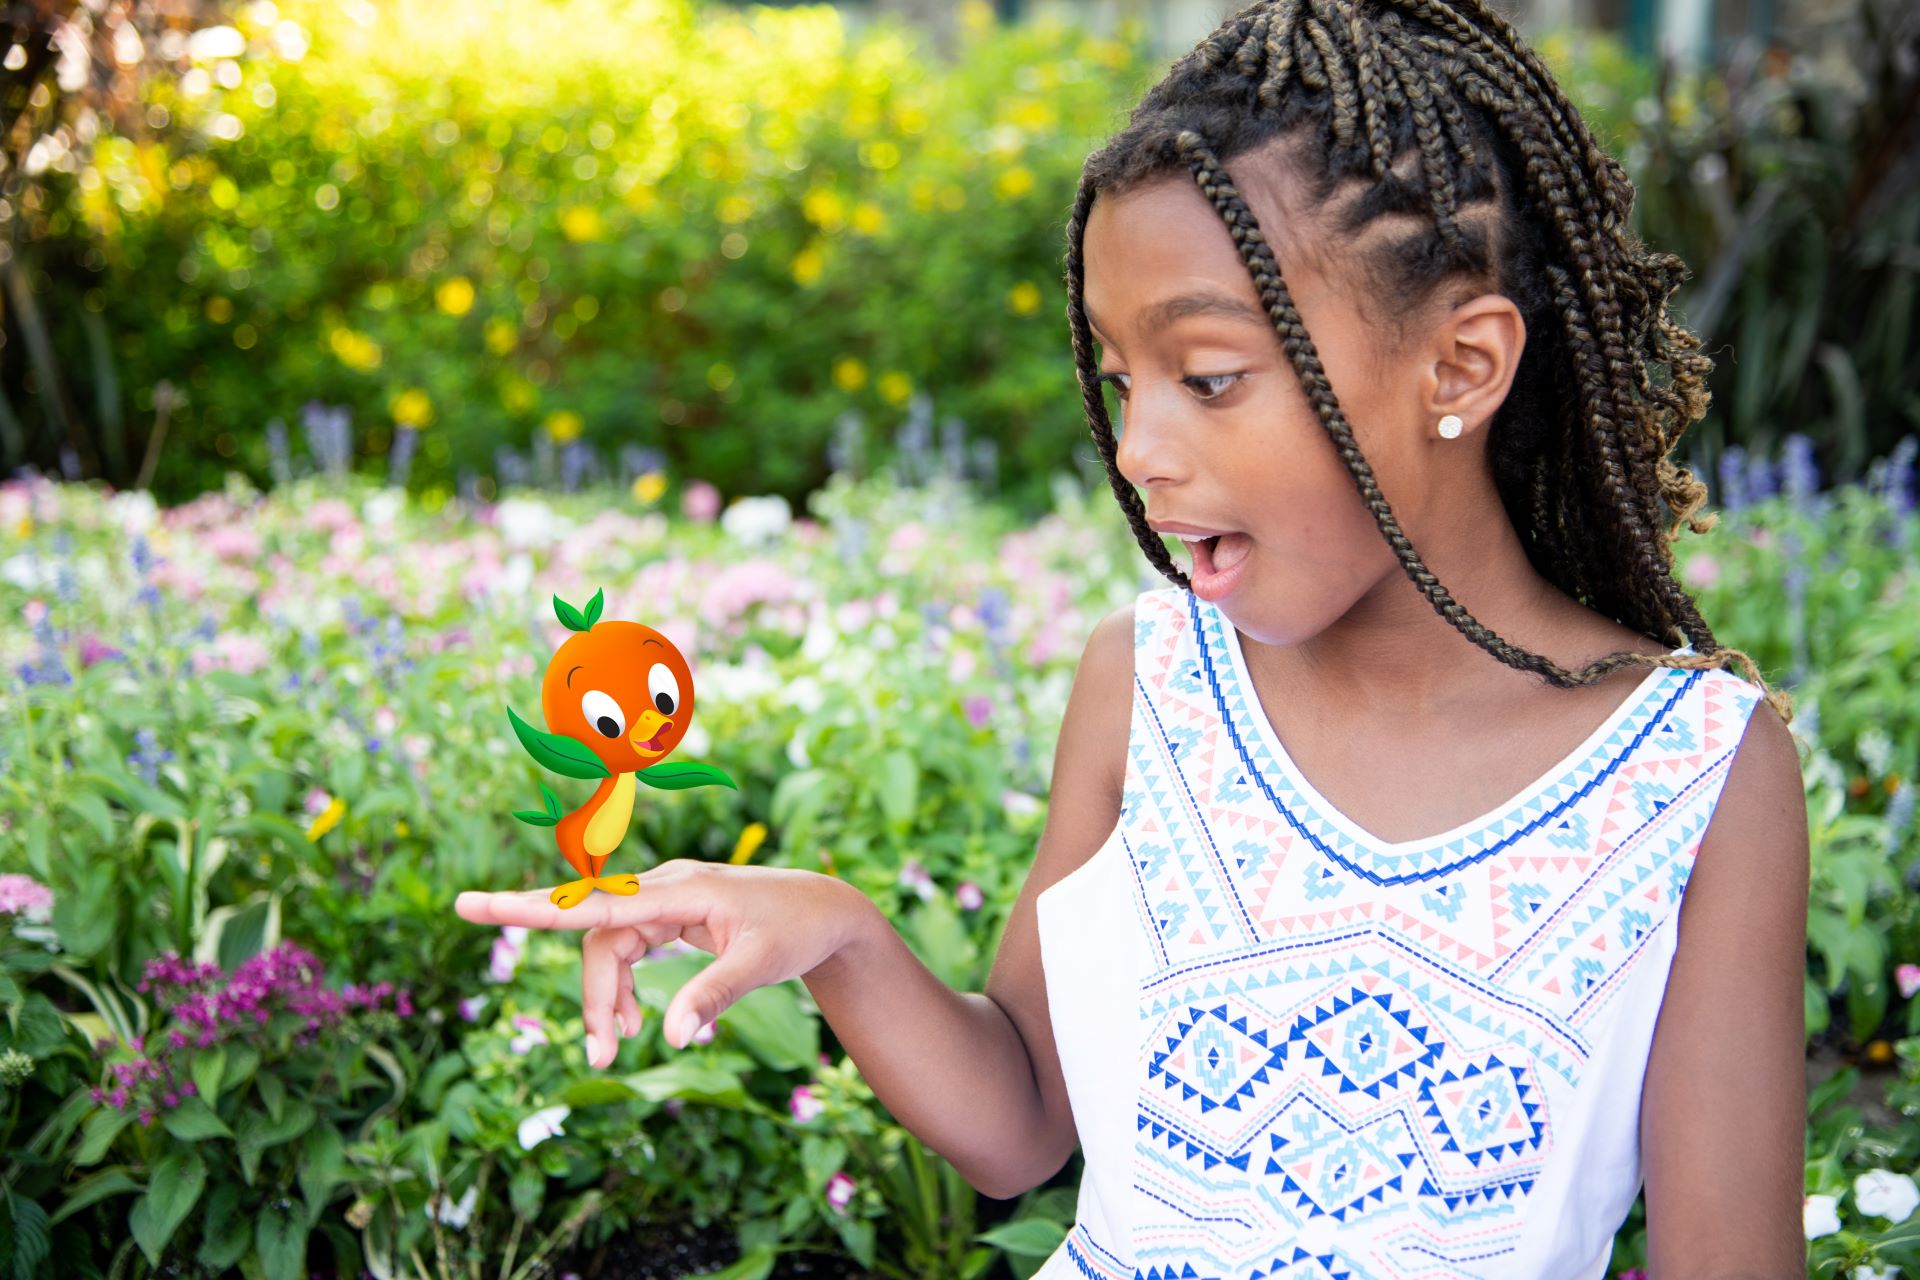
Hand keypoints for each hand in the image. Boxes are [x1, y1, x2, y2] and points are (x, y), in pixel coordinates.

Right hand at [454, 859, 870, 1068]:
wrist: (826, 910)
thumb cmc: (797, 929)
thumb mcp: (763, 964)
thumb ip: (714, 995)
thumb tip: (670, 1037)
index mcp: (679, 890)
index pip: (593, 902)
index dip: (530, 907)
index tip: (474, 905)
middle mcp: (663, 888)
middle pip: (597, 939)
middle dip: (593, 995)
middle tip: (601, 1054)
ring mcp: (664, 901)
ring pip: (608, 948)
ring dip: (608, 998)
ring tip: (619, 1047)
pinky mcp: (670, 916)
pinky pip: (627, 949)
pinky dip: (624, 987)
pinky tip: (636, 1023)